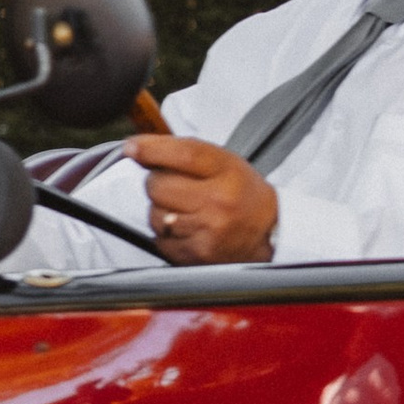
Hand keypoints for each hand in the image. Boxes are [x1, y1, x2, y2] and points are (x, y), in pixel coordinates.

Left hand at [132, 131, 276, 265]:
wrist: (270, 236)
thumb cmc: (243, 194)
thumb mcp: (224, 162)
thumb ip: (184, 152)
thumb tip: (135, 148)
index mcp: (228, 172)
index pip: (183, 154)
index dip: (151, 149)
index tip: (132, 148)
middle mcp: (218, 202)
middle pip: (158, 185)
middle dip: (158, 183)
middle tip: (176, 187)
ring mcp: (206, 232)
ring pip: (154, 214)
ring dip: (161, 210)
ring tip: (186, 211)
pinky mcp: (196, 255)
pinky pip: (159, 240)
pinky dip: (166, 234)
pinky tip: (187, 229)